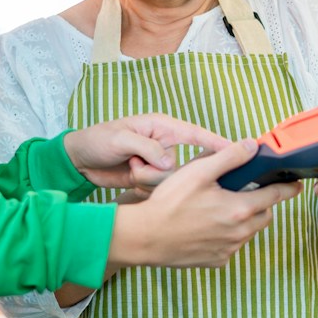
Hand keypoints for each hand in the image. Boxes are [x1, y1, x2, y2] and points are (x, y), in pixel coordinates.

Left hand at [64, 114, 226, 191]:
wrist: (79, 161)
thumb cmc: (98, 139)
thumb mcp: (120, 138)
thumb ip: (147, 148)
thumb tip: (171, 163)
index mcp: (163, 128)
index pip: (197, 134)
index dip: (218, 143)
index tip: (238, 150)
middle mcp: (166, 145)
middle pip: (186, 165)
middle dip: (162, 171)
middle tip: (136, 165)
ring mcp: (160, 164)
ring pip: (172, 181)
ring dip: (149, 180)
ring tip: (130, 169)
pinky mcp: (152, 180)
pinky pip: (160, 190)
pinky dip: (144, 187)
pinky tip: (130, 179)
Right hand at [107, 139, 297, 271]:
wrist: (145, 237)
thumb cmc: (169, 203)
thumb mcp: (199, 172)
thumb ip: (230, 157)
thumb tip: (253, 146)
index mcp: (240, 209)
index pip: (276, 196)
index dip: (288, 188)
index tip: (295, 184)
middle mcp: (240, 233)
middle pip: (265, 216)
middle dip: (262, 203)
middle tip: (247, 192)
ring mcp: (229, 250)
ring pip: (249, 232)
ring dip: (244, 220)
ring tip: (223, 208)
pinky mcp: (216, 261)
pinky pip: (232, 246)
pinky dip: (228, 236)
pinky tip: (208, 226)